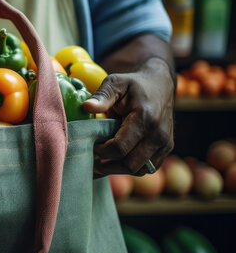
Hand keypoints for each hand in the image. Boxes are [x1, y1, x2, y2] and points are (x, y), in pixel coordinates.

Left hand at [82, 57, 174, 175]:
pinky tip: (117, 161)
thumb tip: (86, 107)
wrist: (160, 85)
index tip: (92, 145)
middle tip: (94, 160)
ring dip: (119, 170)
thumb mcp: (116, 83)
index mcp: (145, 118)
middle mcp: (158, 134)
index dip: (102, 151)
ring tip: (103, 162)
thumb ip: (102, 95)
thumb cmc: (134, 84)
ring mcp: (165, 143)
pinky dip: (131, 168)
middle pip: (130, 164)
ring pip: (140, 170)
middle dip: (109, 165)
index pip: (120, 148)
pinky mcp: (167, 148)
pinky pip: (148, 168)